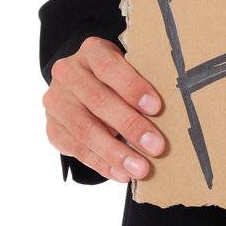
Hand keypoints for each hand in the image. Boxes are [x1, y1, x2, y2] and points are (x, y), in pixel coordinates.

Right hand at [43, 37, 166, 182]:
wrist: (78, 86)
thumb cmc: (115, 78)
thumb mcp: (127, 68)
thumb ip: (142, 81)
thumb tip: (173, 112)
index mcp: (91, 51)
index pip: (108, 66)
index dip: (132, 87)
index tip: (156, 108)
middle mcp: (68, 73)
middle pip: (98, 101)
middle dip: (130, 125)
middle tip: (156, 146)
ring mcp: (57, 101)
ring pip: (86, 130)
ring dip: (116, 152)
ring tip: (140, 168)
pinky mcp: (53, 128)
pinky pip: (77, 149)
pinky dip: (102, 164)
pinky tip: (121, 174)